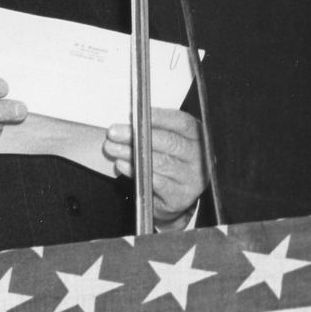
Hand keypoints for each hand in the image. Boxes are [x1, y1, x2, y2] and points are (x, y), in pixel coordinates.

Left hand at [102, 106, 205, 226]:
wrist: (173, 197)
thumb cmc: (167, 162)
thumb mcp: (165, 142)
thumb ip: (152, 129)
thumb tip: (131, 119)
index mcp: (197, 139)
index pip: (183, 123)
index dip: (159, 117)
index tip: (135, 113)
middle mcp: (199, 158)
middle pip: (170, 142)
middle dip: (138, 135)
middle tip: (113, 132)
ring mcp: (192, 179)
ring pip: (160, 162)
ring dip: (131, 153)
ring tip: (112, 148)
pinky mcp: (180, 197)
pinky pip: (155, 182)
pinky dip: (135, 171)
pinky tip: (121, 164)